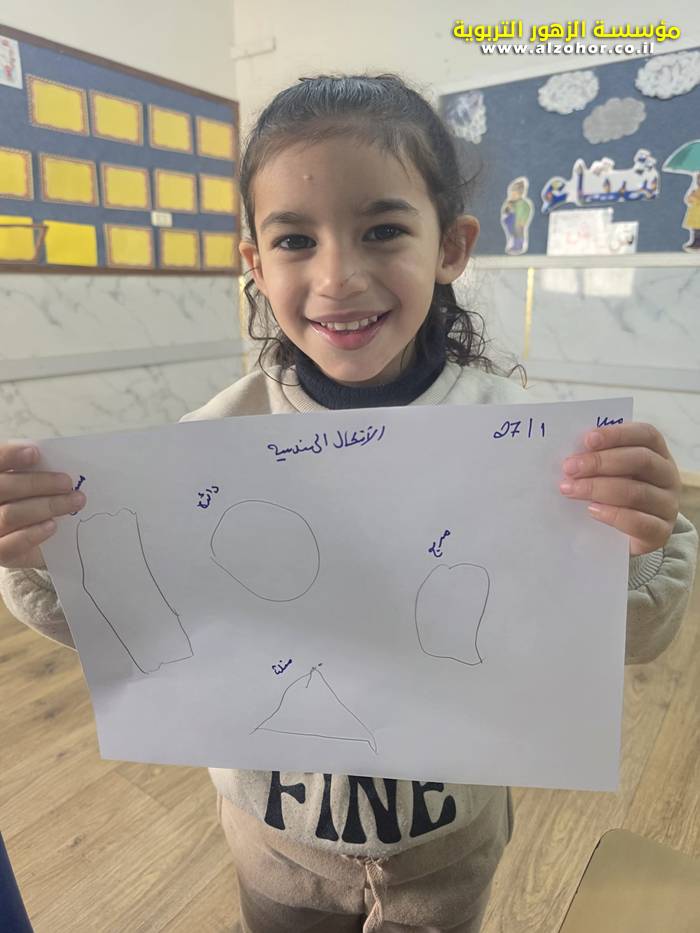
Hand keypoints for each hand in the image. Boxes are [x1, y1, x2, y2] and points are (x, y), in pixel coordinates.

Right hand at [0, 443, 85, 569]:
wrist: (23, 539)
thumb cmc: (27, 501)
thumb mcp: (28, 486)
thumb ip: (32, 473)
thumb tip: (56, 461)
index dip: (10, 455)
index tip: (35, 453)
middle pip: (4, 488)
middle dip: (38, 483)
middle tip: (67, 482)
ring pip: (10, 515)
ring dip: (45, 506)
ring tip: (74, 501)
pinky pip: (9, 546)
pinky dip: (32, 534)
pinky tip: (53, 526)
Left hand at [559, 422, 681, 555]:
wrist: (624, 538)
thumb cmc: (613, 496)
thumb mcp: (609, 474)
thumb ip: (597, 461)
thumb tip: (572, 456)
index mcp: (658, 454)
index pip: (646, 435)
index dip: (617, 434)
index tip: (588, 440)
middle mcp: (668, 476)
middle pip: (641, 460)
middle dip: (601, 462)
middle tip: (570, 468)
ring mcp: (667, 505)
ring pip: (637, 492)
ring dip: (598, 489)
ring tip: (570, 490)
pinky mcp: (661, 532)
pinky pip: (639, 523)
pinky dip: (612, 514)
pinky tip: (592, 510)